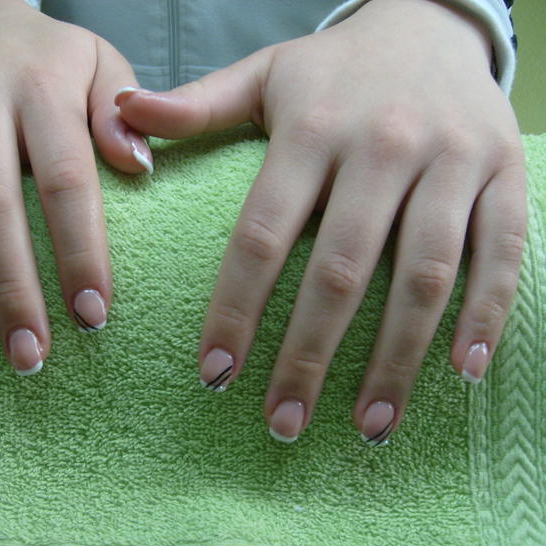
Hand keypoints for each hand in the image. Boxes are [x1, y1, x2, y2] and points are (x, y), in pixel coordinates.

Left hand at [115, 0, 525, 443]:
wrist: (430, 25)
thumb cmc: (334, 69)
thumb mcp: (264, 74)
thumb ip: (197, 103)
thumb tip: (120, 108)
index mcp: (311, 130)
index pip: (262, 234)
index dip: (234, 309)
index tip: (213, 374)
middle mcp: (382, 146)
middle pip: (341, 270)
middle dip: (309, 356)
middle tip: (282, 423)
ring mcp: (451, 160)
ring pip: (424, 274)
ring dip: (396, 359)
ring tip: (369, 427)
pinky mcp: (505, 174)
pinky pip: (501, 251)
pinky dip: (486, 314)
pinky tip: (461, 374)